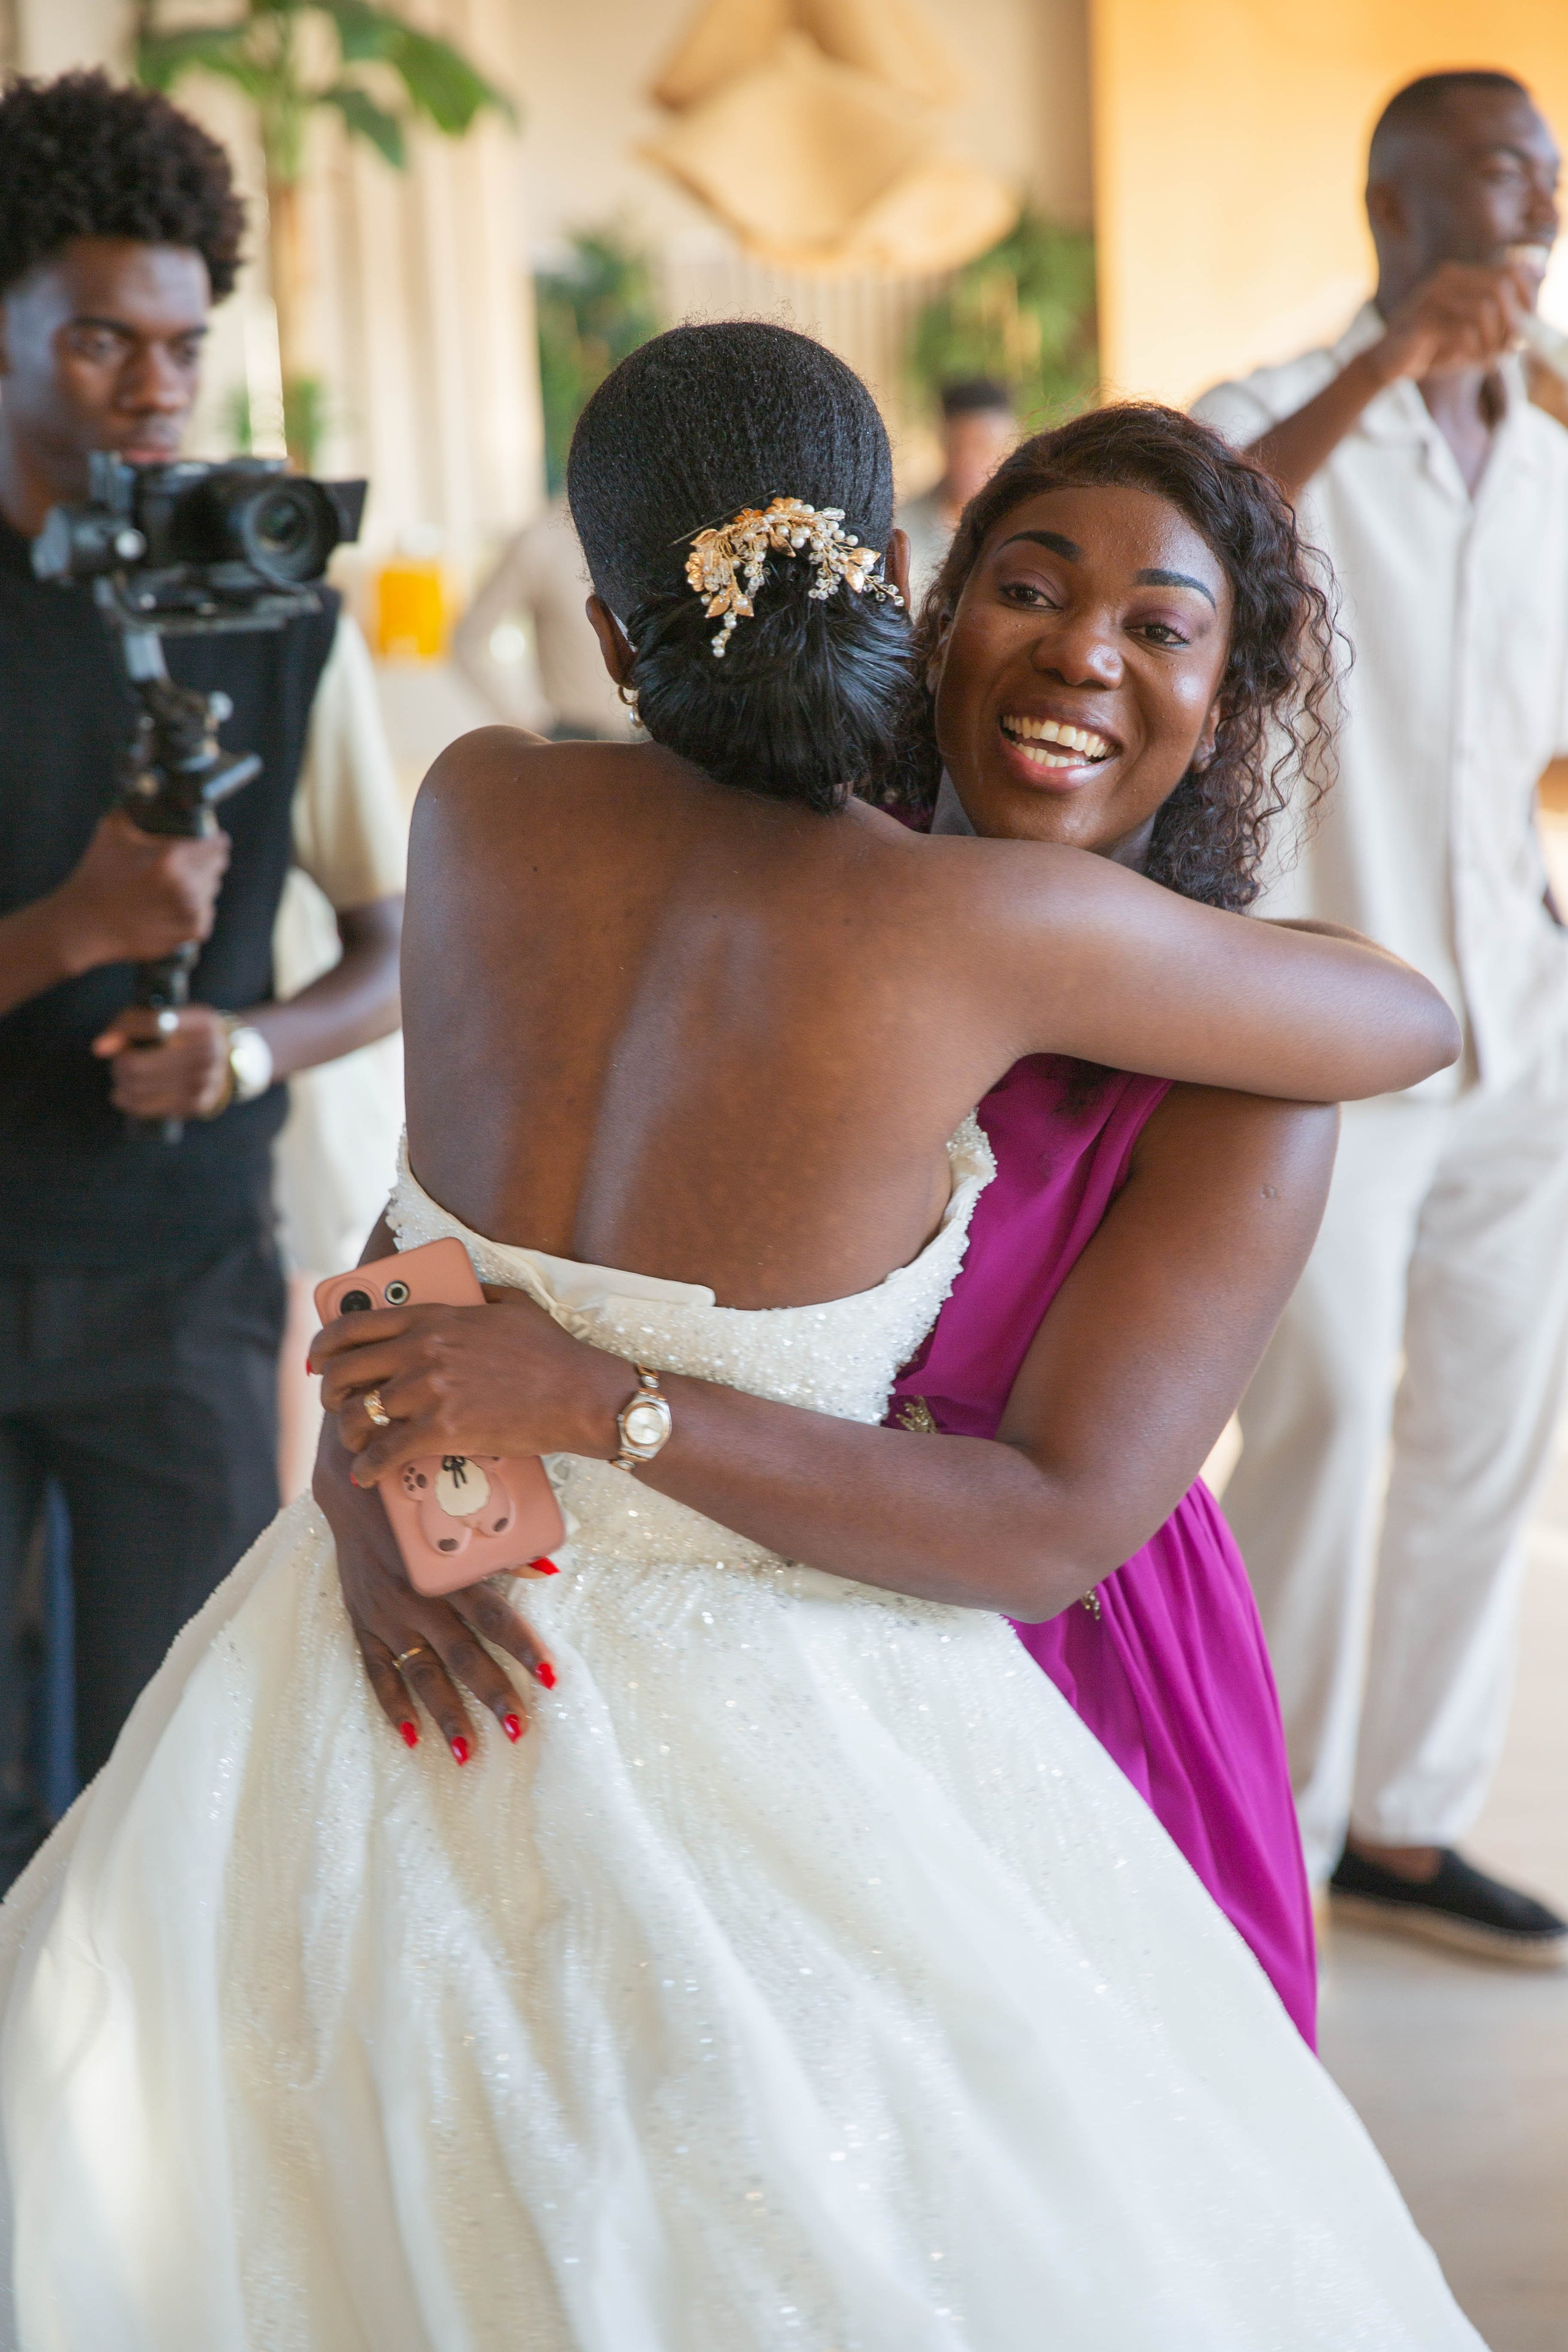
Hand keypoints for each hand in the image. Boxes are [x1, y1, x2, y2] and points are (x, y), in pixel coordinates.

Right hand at [53, 809, 228, 971]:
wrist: (85, 924)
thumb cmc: (96, 875)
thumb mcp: (112, 830)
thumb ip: (134, 803)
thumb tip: (149, 781)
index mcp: (172, 858)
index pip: (217, 845)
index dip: (213, 840)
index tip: (208, 839)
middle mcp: (186, 885)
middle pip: (216, 866)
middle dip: (205, 861)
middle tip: (184, 862)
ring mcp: (191, 911)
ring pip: (211, 890)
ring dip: (199, 885)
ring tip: (172, 884)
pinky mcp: (191, 932)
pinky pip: (205, 914)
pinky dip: (194, 910)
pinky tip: (172, 905)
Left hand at [91, 1000, 233, 1118]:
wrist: (229, 1061)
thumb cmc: (185, 1035)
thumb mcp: (170, 1015)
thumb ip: (131, 1022)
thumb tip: (100, 1048)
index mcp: (202, 1022)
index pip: (151, 1024)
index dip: (121, 1033)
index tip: (104, 1046)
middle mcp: (207, 1051)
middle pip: (136, 1064)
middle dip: (118, 1065)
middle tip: (120, 1062)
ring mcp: (204, 1081)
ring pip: (137, 1087)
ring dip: (120, 1083)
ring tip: (123, 1076)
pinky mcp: (197, 1104)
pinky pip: (146, 1107)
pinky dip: (127, 1101)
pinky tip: (124, 1094)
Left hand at [311, 1286, 624, 1479]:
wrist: (579, 1394)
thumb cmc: (551, 1351)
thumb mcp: (510, 1303)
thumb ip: (477, 1293)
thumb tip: (467, 1287)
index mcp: (431, 1317)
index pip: (353, 1326)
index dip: (324, 1346)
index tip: (320, 1361)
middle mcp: (421, 1350)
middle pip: (342, 1371)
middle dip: (329, 1393)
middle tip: (336, 1405)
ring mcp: (428, 1390)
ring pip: (357, 1415)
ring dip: (349, 1434)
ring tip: (358, 1444)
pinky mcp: (442, 1431)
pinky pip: (385, 1453)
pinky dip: (368, 1469)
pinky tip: (367, 1476)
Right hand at [313, 1414, 554, 1762]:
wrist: (351, 1485)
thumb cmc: (417, 1499)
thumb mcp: (456, 1514)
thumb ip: (499, 1550)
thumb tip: (547, 1570)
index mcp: (444, 1571)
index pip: (492, 1616)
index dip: (522, 1646)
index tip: (550, 1676)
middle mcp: (414, 1598)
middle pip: (461, 1655)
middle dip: (491, 1693)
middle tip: (519, 1727)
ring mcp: (384, 1616)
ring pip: (419, 1673)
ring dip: (445, 1712)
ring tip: (468, 1752)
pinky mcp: (361, 1623)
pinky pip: (376, 1672)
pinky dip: (392, 1704)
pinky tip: (409, 1737)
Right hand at [1374, 259, 1532, 384]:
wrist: (1384, 364)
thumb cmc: (1429, 351)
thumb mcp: (1467, 338)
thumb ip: (1494, 332)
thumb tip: (1524, 337)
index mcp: (1459, 276)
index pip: (1508, 273)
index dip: (1526, 298)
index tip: (1527, 327)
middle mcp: (1446, 278)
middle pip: (1499, 288)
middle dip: (1510, 323)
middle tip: (1507, 348)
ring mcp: (1432, 296)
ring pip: (1484, 310)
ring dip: (1491, 341)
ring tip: (1485, 359)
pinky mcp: (1422, 320)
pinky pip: (1463, 332)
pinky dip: (1473, 351)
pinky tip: (1469, 362)